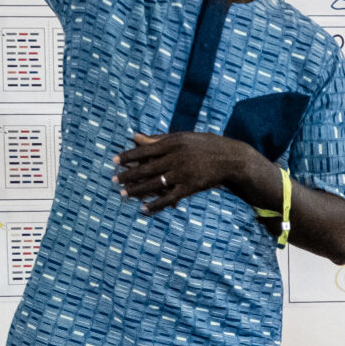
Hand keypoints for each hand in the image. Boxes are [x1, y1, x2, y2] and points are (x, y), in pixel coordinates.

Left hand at [113, 131, 263, 216]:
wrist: (230, 158)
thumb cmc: (203, 145)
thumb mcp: (181, 137)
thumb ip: (158, 138)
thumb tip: (135, 136)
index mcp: (173, 143)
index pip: (144, 150)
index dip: (128, 156)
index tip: (114, 161)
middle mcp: (176, 158)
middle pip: (146, 168)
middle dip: (128, 175)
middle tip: (114, 180)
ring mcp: (183, 174)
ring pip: (155, 184)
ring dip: (137, 190)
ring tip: (124, 194)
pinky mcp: (190, 187)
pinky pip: (169, 198)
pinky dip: (155, 205)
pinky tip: (143, 209)